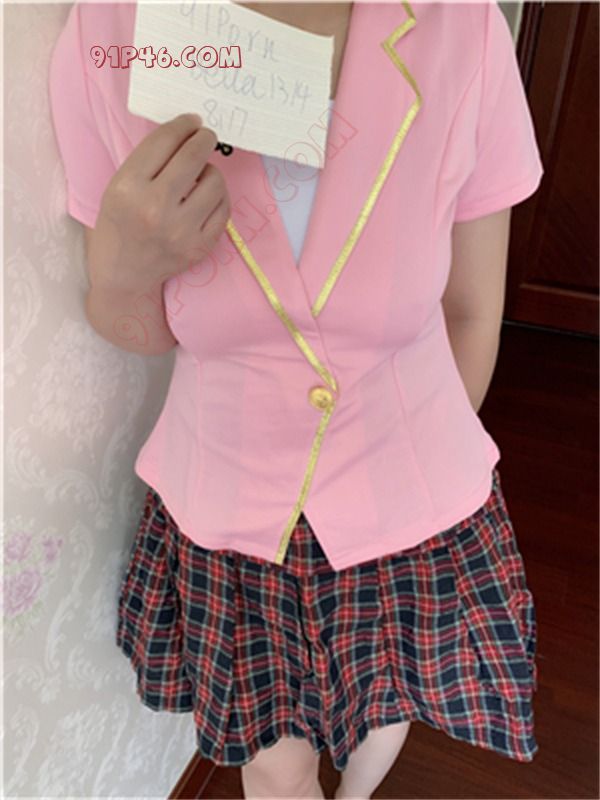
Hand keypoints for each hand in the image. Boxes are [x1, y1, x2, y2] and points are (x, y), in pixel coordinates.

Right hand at [88, 113, 230, 292]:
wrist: (125, 274)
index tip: (192, 121)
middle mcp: (155, 208)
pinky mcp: (200, 246)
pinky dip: (218, 196)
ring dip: (211, 170)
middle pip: (194, 156)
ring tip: (200, 175)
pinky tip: (207, 197)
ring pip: (215, 181)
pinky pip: (223, 208)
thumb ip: (149, 161)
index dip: (183, 125)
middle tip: (205, 136)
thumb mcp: (119, 186)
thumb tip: (187, 131)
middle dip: (204, 138)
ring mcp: (181, 230)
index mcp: (128, 187)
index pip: (165, 141)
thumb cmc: (120, 224)